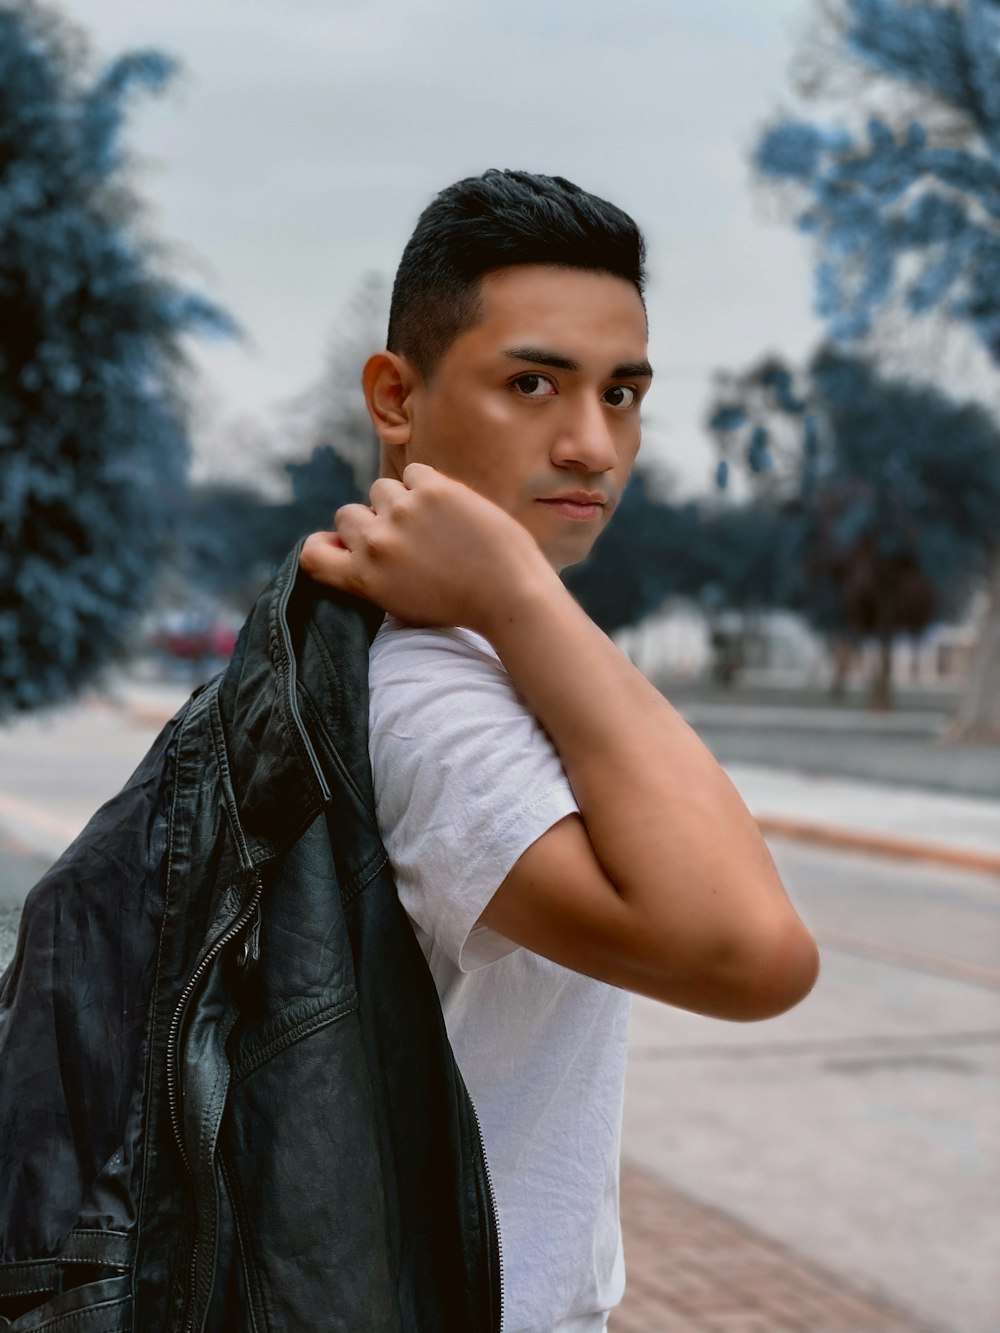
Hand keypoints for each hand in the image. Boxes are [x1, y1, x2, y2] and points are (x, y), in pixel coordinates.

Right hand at [298, 463, 556, 635]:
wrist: (510, 596)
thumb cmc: (461, 605)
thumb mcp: (401, 602)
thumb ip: (371, 573)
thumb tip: (343, 541)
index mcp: (363, 578)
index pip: (312, 554)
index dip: (325, 545)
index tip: (344, 546)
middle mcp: (375, 543)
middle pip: (348, 515)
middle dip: (372, 522)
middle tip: (408, 537)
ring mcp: (402, 512)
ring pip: (381, 490)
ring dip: (400, 500)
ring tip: (434, 523)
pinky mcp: (432, 489)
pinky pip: (414, 473)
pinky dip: (428, 485)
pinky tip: (451, 509)